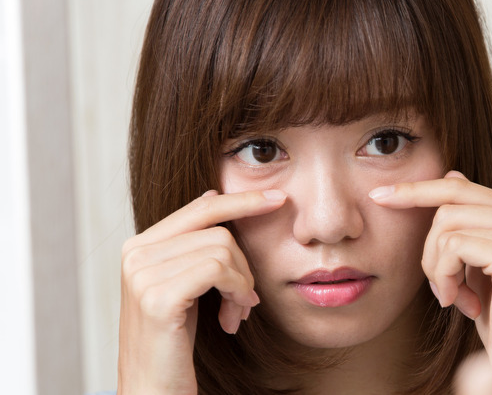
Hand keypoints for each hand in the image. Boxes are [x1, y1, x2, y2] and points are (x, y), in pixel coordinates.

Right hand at [118, 189, 285, 393]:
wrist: (153, 390)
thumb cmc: (173, 341)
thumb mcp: (185, 284)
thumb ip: (194, 244)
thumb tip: (213, 195)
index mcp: (139, 245)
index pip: (200, 208)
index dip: (241, 201)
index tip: (277, 199)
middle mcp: (135, 253)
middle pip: (219, 230)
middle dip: (244, 265)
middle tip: (245, 300)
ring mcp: (142, 274)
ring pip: (223, 249)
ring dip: (242, 285)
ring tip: (235, 313)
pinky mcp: (158, 297)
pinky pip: (219, 270)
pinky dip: (238, 292)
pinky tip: (232, 318)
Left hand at [369, 171, 491, 357]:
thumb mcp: (477, 259)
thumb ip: (470, 220)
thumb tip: (452, 171)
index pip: (459, 186)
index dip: (417, 189)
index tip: (379, 195)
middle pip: (447, 206)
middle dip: (429, 249)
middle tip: (441, 286)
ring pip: (446, 226)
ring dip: (437, 268)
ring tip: (454, 296)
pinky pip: (454, 248)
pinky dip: (445, 278)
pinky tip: (462, 304)